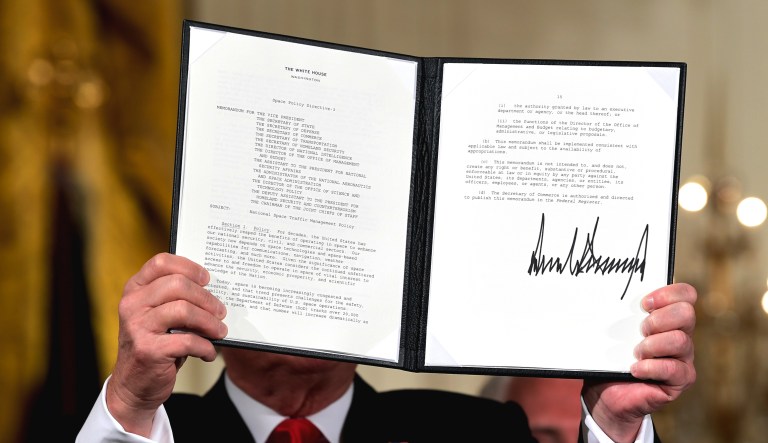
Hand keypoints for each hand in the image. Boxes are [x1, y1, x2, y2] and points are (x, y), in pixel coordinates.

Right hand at [105, 253, 226, 436]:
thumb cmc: (155, 345)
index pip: (161, 263)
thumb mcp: (158, 317)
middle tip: (221, 312)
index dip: (188, 267)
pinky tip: (209, 353)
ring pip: (184, 310)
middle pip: (178, 285)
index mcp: (134, 290)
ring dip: (209, 322)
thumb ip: (175, 299)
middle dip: (206, 298)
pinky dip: (205, 347)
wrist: (133, 386)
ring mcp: (137, 327)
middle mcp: (132, 305)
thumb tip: (215, 291)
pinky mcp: (148, 350)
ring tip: (220, 331)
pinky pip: (187, 341)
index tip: (207, 279)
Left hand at [582, 282, 696, 441]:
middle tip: (639, 331)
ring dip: (652, 345)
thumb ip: (615, 314)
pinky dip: (650, 367)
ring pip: (680, 340)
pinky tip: (634, 369)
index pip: (685, 294)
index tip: (642, 303)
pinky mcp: (681, 380)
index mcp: (668, 316)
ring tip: (634, 353)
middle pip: (686, 313)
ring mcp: (683, 357)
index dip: (667, 293)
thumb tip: (596, 295)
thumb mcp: (611, 331)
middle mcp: (681, 333)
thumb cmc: (610, 357)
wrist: (607, 394)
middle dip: (658, 319)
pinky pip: (673, 369)